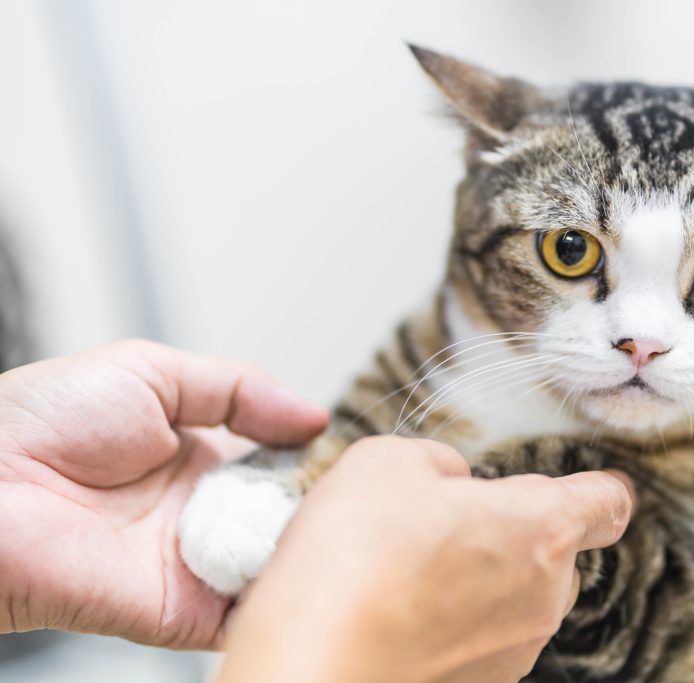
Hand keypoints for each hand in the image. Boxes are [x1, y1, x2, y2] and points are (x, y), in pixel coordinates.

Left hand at [0, 340, 327, 647]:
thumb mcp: (151, 372)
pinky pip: (246, 612)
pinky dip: (282, 597)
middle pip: (287, 515)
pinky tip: (315, 566)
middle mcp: (202, 513)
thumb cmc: (43, 420)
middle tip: (359, 488)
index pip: (280, 462)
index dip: (315, 456)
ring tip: (352, 523)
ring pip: (277, 562)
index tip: (353, 449)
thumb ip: (238, 388)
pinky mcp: (183, 611)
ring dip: (313, 546)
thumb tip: (314, 414)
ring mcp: (195, 564)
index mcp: (199, 457)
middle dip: (323, 502)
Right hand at [217, 436, 634, 682]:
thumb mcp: (388, 462)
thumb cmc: (355, 562)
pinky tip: (398, 612)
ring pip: (515, 598)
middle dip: (511, 532)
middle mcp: (543, 595)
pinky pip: (480, 641)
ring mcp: (513, 650)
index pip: (608, 503)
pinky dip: (451, 624)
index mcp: (541, 526)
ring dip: (478, 580)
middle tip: (446, 523)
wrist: (313, 666)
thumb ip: (438, 462)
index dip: (598, 488)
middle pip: (554, 552)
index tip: (587, 486)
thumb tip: (449, 483)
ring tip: (407, 572)